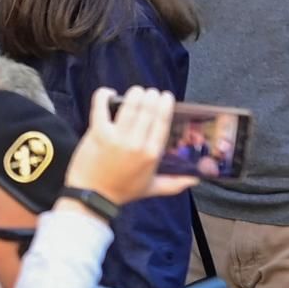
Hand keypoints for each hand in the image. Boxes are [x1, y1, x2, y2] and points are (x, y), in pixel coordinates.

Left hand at [64, 87, 196, 208]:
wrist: (92, 195)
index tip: (165, 97)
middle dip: (151, 96)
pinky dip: (104, 96)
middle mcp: (137, 143)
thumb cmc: (122, 191)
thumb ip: (175, 183)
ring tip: (136, 92)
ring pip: (129, 106)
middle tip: (150, 92)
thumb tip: (195, 180)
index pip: (163, 121)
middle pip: (148, 110)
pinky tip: (108, 93)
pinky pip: (101, 107)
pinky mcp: (98, 132)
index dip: (165, 105)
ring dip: (134, 94)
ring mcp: (116, 137)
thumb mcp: (152, 188)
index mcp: (152, 154)